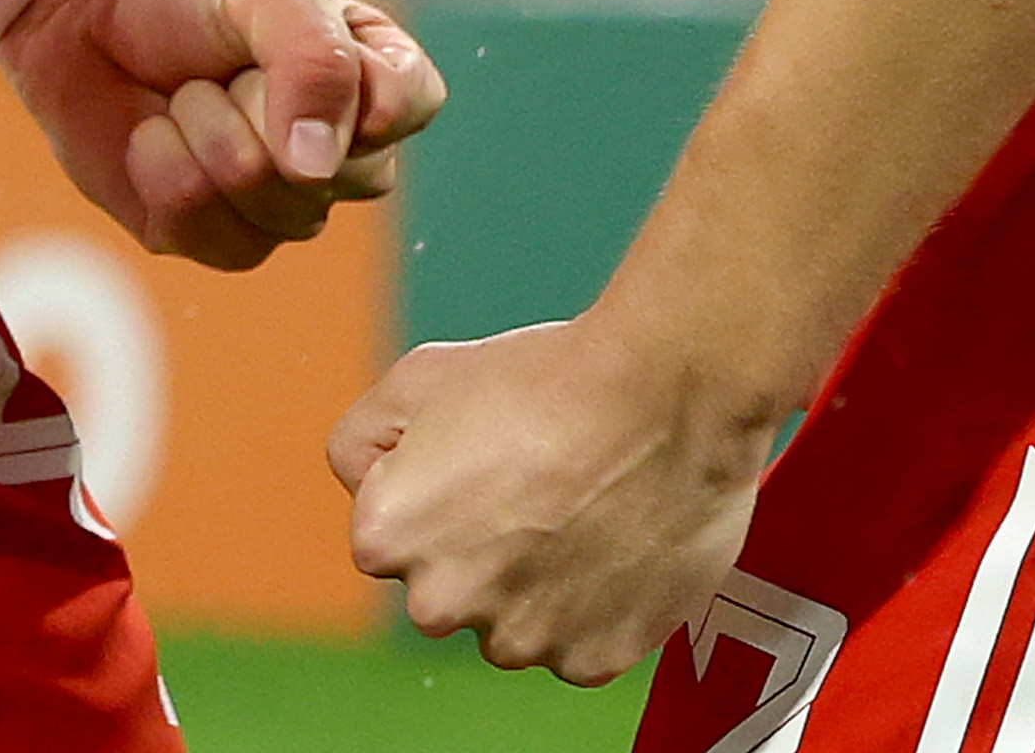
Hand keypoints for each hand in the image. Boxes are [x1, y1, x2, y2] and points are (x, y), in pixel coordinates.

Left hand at [0, 0, 441, 269]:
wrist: (86, 15)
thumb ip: (313, 61)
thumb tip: (317, 168)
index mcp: (375, 77)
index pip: (409, 104)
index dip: (343, 86)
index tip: (281, 43)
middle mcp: (343, 152)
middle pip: (332, 173)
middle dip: (254, 104)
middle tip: (223, 64)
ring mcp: (283, 205)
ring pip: (270, 210)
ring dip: (204, 135)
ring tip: (186, 95)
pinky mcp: (216, 238)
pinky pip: (206, 232)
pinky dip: (162, 171)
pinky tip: (154, 137)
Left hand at [333, 318, 772, 682]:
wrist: (669, 395)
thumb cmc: (552, 380)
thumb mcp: (421, 374)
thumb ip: (364, 440)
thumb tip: (367, 480)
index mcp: (387, 537)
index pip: (393, 533)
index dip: (439, 488)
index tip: (482, 458)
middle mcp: (441, 605)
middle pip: (451, 586)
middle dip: (482, 546)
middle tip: (537, 484)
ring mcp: (521, 639)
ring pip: (516, 619)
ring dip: (539, 580)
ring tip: (584, 509)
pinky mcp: (592, 659)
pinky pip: (581, 640)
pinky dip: (596, 605)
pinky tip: (614, 544)